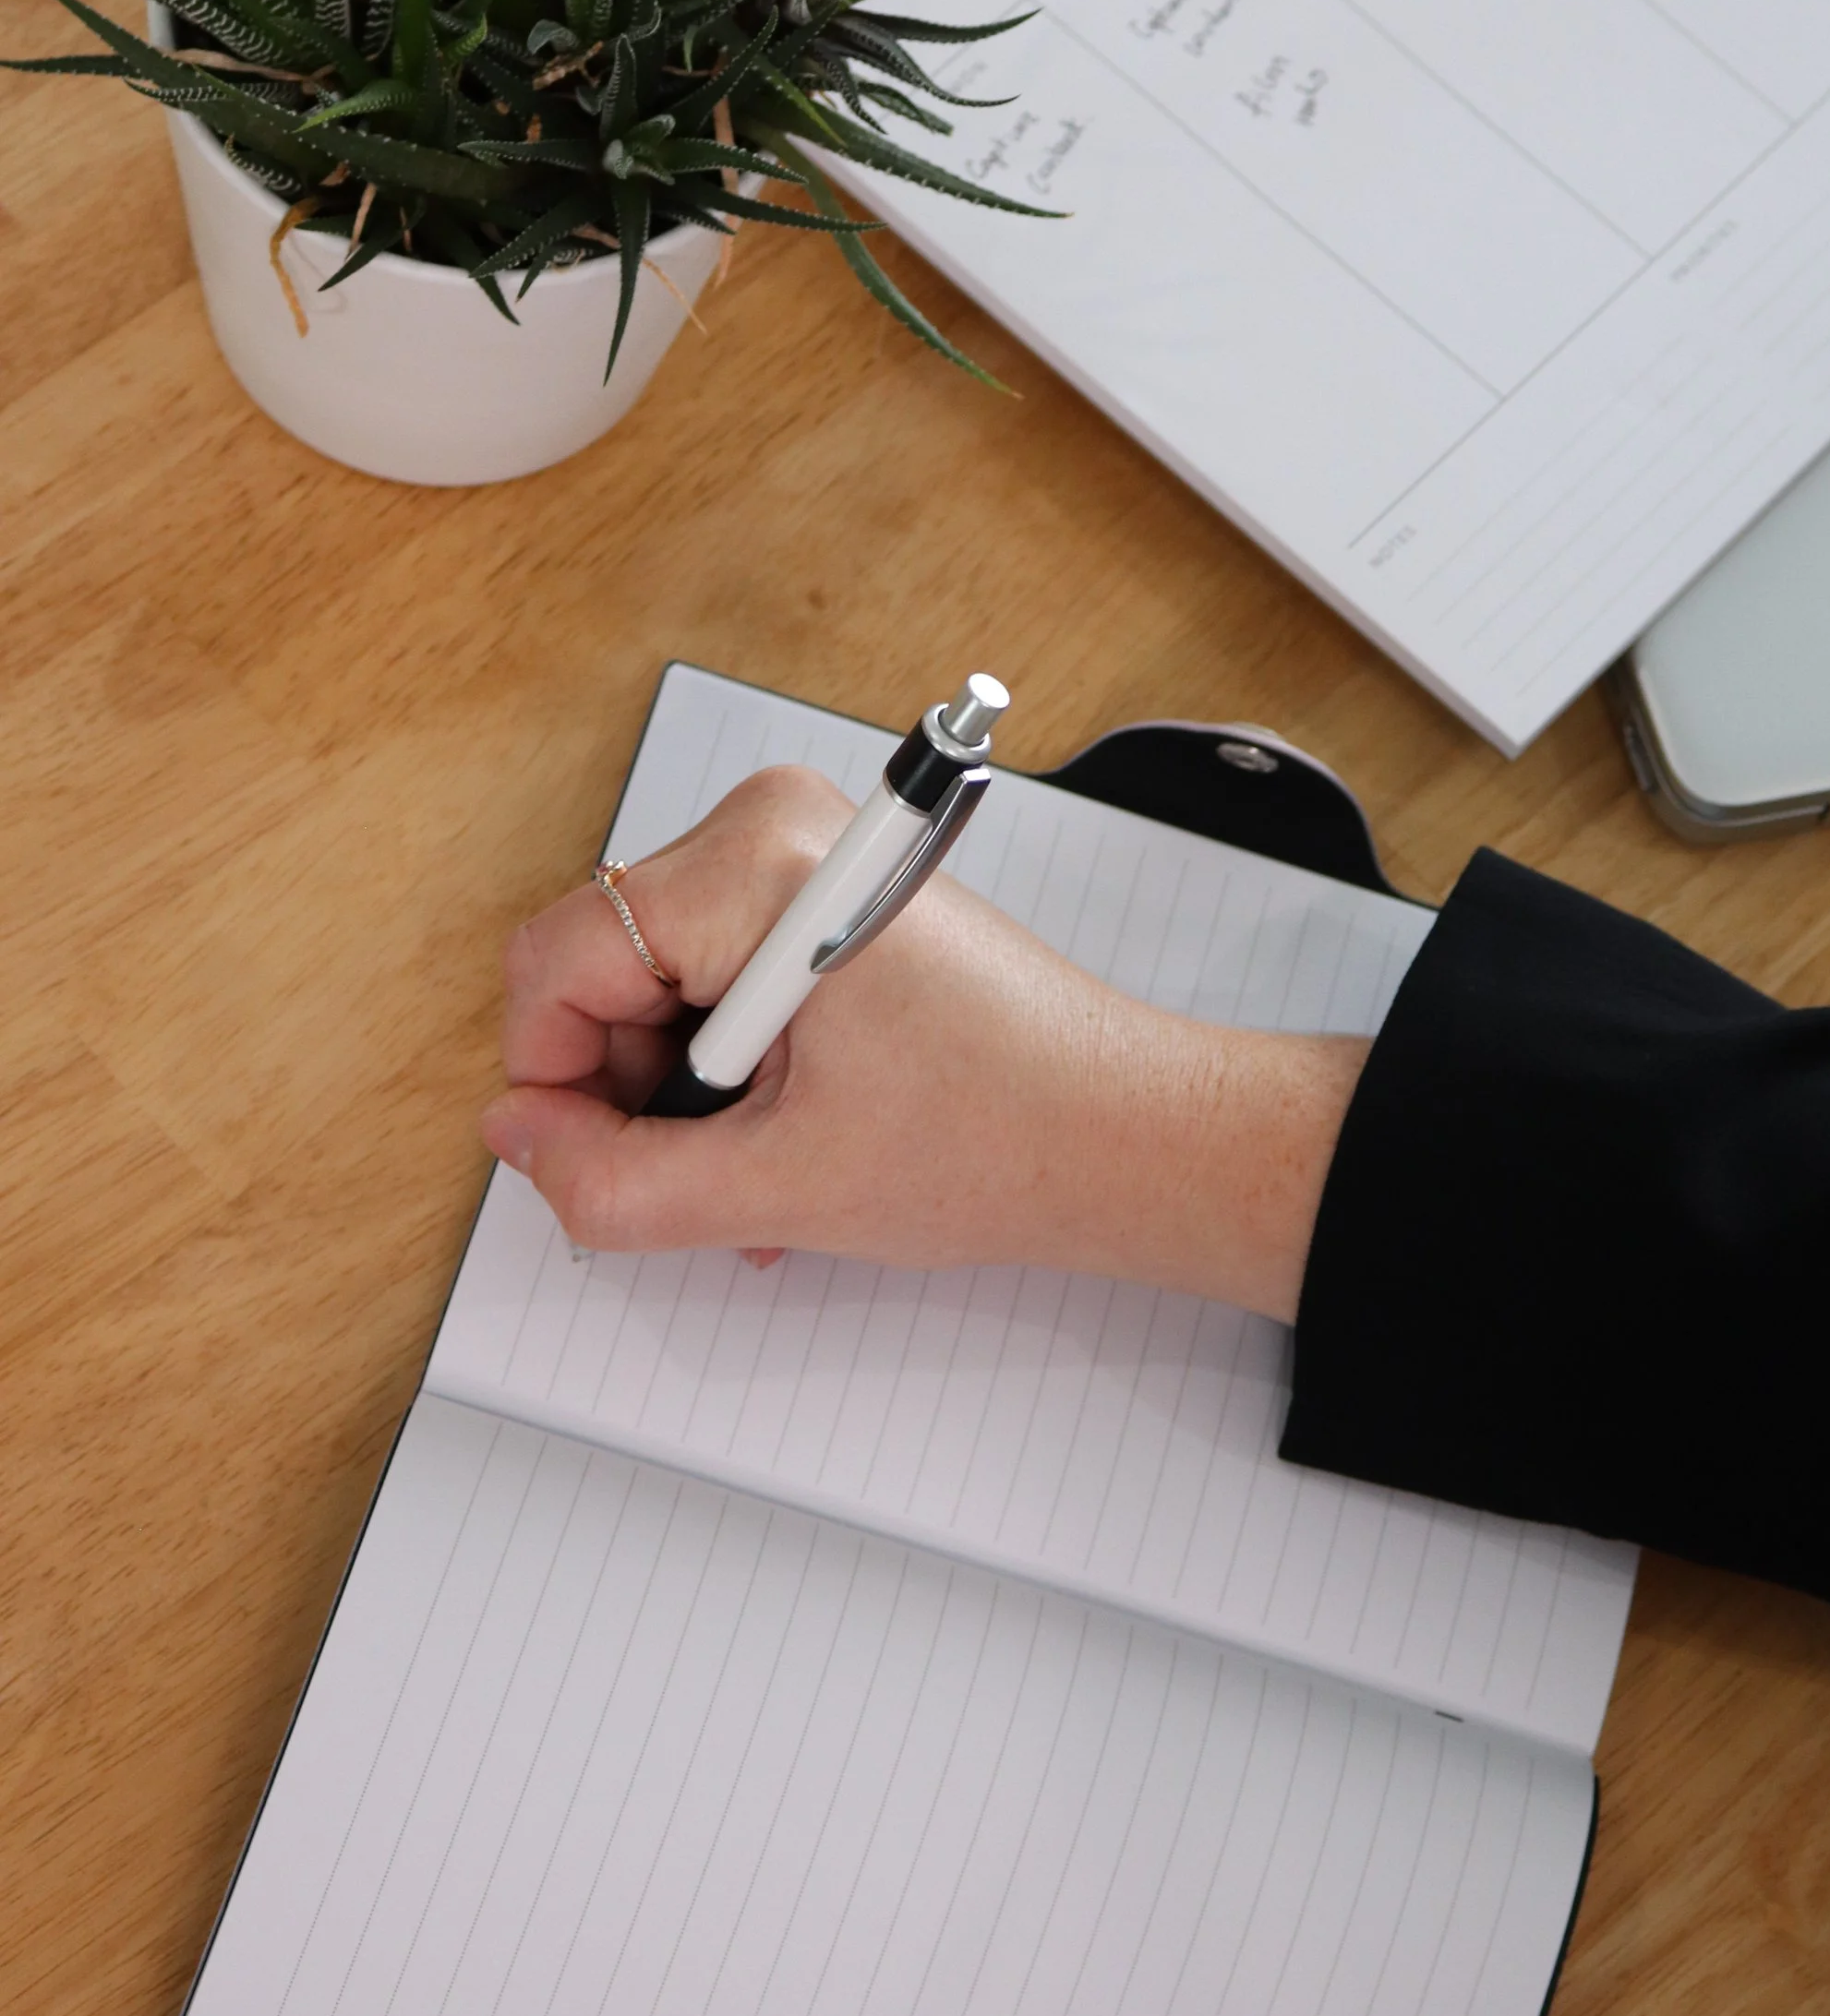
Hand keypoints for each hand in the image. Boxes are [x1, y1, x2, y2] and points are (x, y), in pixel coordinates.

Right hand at [479, 768, 1364, 1318]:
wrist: (1126, 1132)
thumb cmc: (999, 1139)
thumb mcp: (777, 1190)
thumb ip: (615, 1180)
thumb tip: (517, 1140)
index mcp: (758, 868)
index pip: (559, 961)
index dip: (556, 1081)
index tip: (598, 1164)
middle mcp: (773, 825)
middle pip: (600, 963)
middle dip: (632, 1088)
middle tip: (712, 1176)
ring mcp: (802, 850)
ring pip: (652, 979)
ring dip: (683, 1092)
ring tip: (764, 1167)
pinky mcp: (825, 889)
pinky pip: (713, 972)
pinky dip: (726, 1063)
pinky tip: (785, 1135)